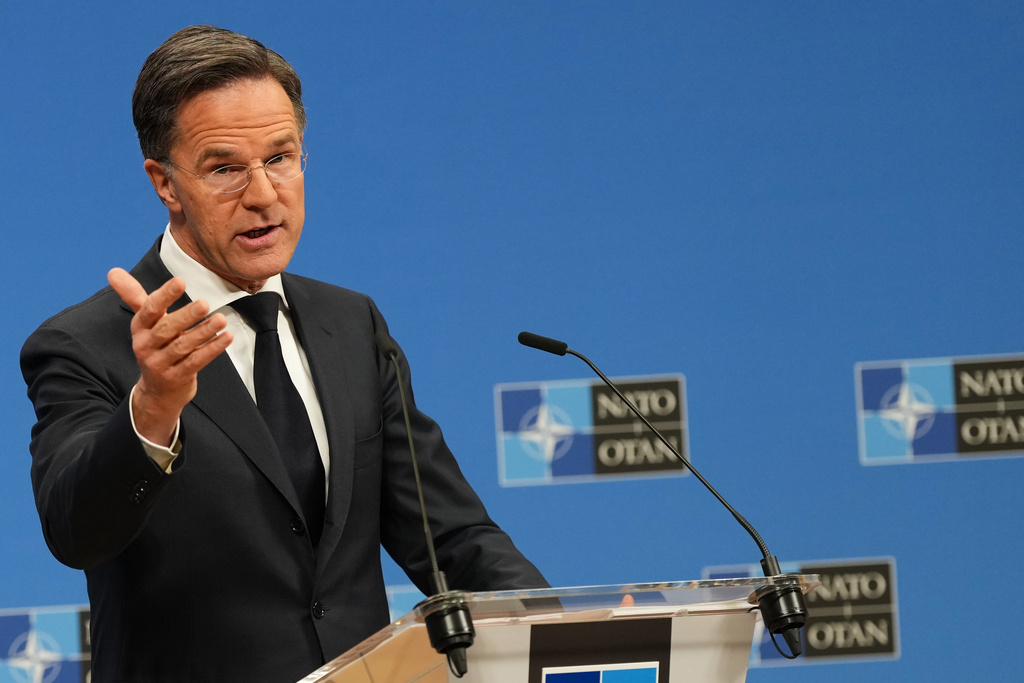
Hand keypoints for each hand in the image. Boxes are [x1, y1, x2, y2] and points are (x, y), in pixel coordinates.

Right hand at [108, 268, 232, 445]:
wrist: (157, 391)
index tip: (180, 281)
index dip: (164, 296)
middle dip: (186, 316)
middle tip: (205, 304)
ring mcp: (160, 364)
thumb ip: (134, 296)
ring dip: (203, 332)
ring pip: (182, 346)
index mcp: (139, 328)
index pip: (149, 310)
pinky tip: (226, 337)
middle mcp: (146, 346)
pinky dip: (212, 349)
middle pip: (166, 329)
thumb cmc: (155, 347)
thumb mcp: (144, 323)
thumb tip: (113, 271)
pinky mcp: (176, 378)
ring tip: (221, 319)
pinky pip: (196, 361)